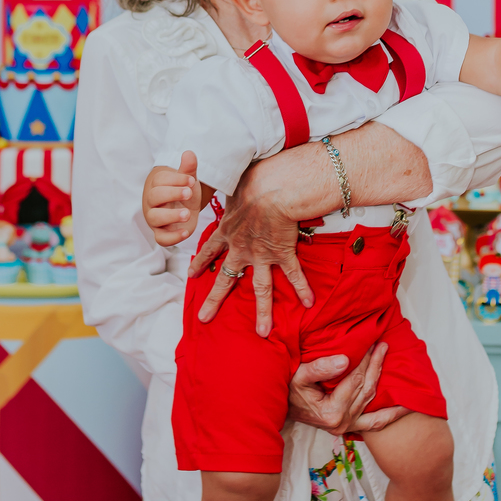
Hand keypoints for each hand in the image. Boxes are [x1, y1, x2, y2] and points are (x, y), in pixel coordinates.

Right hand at [143, 153, 199, 246]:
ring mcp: (155, 219)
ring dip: (171, 216)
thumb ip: (188, 169)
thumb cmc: (182, 190)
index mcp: (157, 185)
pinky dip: (172, 237)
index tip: (192, 180)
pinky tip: (186, 232)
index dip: (176, 180)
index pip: (160, 180)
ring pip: (154, 218)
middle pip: (154, 197)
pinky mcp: (162, 233)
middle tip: (189, 193)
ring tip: (188, 213)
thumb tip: (189, 153)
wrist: (182, 207)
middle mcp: (152, 202)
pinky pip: (161, 239)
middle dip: (172, 194)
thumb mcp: (187, 179)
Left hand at [190, 169, 313, 338]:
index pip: (209, 250)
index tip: (191, 276)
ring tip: (262, 332)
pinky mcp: (282, 254)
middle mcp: (241, 248)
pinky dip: (302, 288)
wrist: (271, 188)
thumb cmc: (252, 178)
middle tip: (204, 318)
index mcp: (227, 230)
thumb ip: (227, 182)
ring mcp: (261, 254)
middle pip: (226, 279)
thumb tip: (217, 168)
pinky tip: (309, 303)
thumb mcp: (231, 180)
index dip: (200, 262)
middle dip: (214, 300)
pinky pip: (293, 275)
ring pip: (260, 288)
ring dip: (262, 311)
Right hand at [288, 344, 408, 436]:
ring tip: (389, 359)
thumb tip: (344, 360)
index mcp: (332, 411)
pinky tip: (406, 406)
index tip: (371, 343)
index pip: (355, 380)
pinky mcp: (350, 427)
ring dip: (383, 379)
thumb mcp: (298, 377)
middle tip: (382, 345)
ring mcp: (348, 426)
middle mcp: (343, 422)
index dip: (364, 360)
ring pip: (372, 400)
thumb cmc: (287, 392)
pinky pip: (376, 423)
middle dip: (376, 364)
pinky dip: (391, 415)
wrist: (281, 409)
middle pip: (366, 388)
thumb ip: (320, 368)